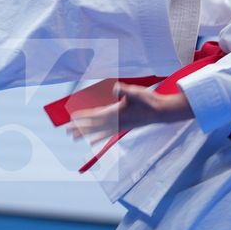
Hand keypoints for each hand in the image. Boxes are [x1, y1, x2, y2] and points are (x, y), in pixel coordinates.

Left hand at [67, 83, 191, 143]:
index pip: (96, 115)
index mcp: (117, 113)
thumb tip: (115, 87)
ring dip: (86, 134)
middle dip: (80, 128)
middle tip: (67, 131)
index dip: (84, 116)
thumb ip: (125, 91)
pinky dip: (99, 138)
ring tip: (74, 138)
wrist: (162, 112)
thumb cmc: (149, 101)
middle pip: (94, 126)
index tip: (72, 118)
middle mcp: (116, 121)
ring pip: (99, 132)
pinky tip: (92, 142)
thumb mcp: (136, 93)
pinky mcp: (123, 127)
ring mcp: (120, 126)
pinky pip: (107, 134)